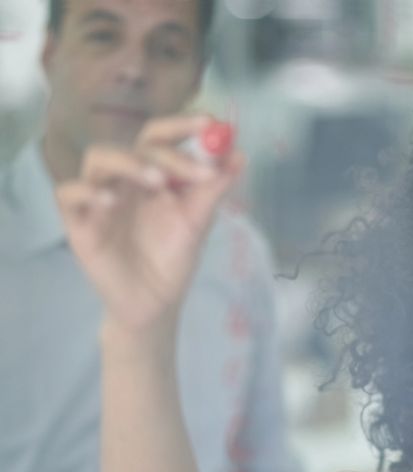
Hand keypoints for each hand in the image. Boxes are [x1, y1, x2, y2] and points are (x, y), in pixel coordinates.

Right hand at [55, 114, 243, 335]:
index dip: (183, 125)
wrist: (154, 303)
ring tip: (157, 181)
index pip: (161, 137)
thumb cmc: (172, 260)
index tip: (210, 123)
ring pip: (99, 158)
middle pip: (134, 143)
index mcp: (154, 174)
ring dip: (129, 163)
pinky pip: (69, 194)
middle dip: (167, 150)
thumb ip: (213, 191)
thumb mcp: (197, 224)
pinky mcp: (79, 222)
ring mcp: (100, 198)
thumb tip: (240, 156)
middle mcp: (125, 179)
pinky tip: (111, 201)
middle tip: (195, 169)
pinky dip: (88, 190)